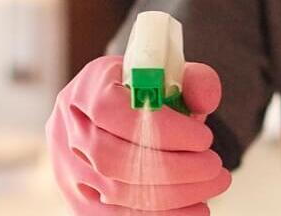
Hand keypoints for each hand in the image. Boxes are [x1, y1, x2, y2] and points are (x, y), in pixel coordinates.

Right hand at [47, 56, 230, 214]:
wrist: (121, 122)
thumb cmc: (149, 98)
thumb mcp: (171, 77)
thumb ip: (193, 80)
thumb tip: (205, 97)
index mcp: (85, 89)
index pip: (111, 109)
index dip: (160, 128)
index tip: (203, 137)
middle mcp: (67, 130)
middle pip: (112, 157)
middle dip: (173, 167)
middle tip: (214, 166)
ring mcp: (68, 169)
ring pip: (116, 191)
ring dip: (174, 194)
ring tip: (212, 184)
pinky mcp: (80, 202)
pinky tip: (195, 209)